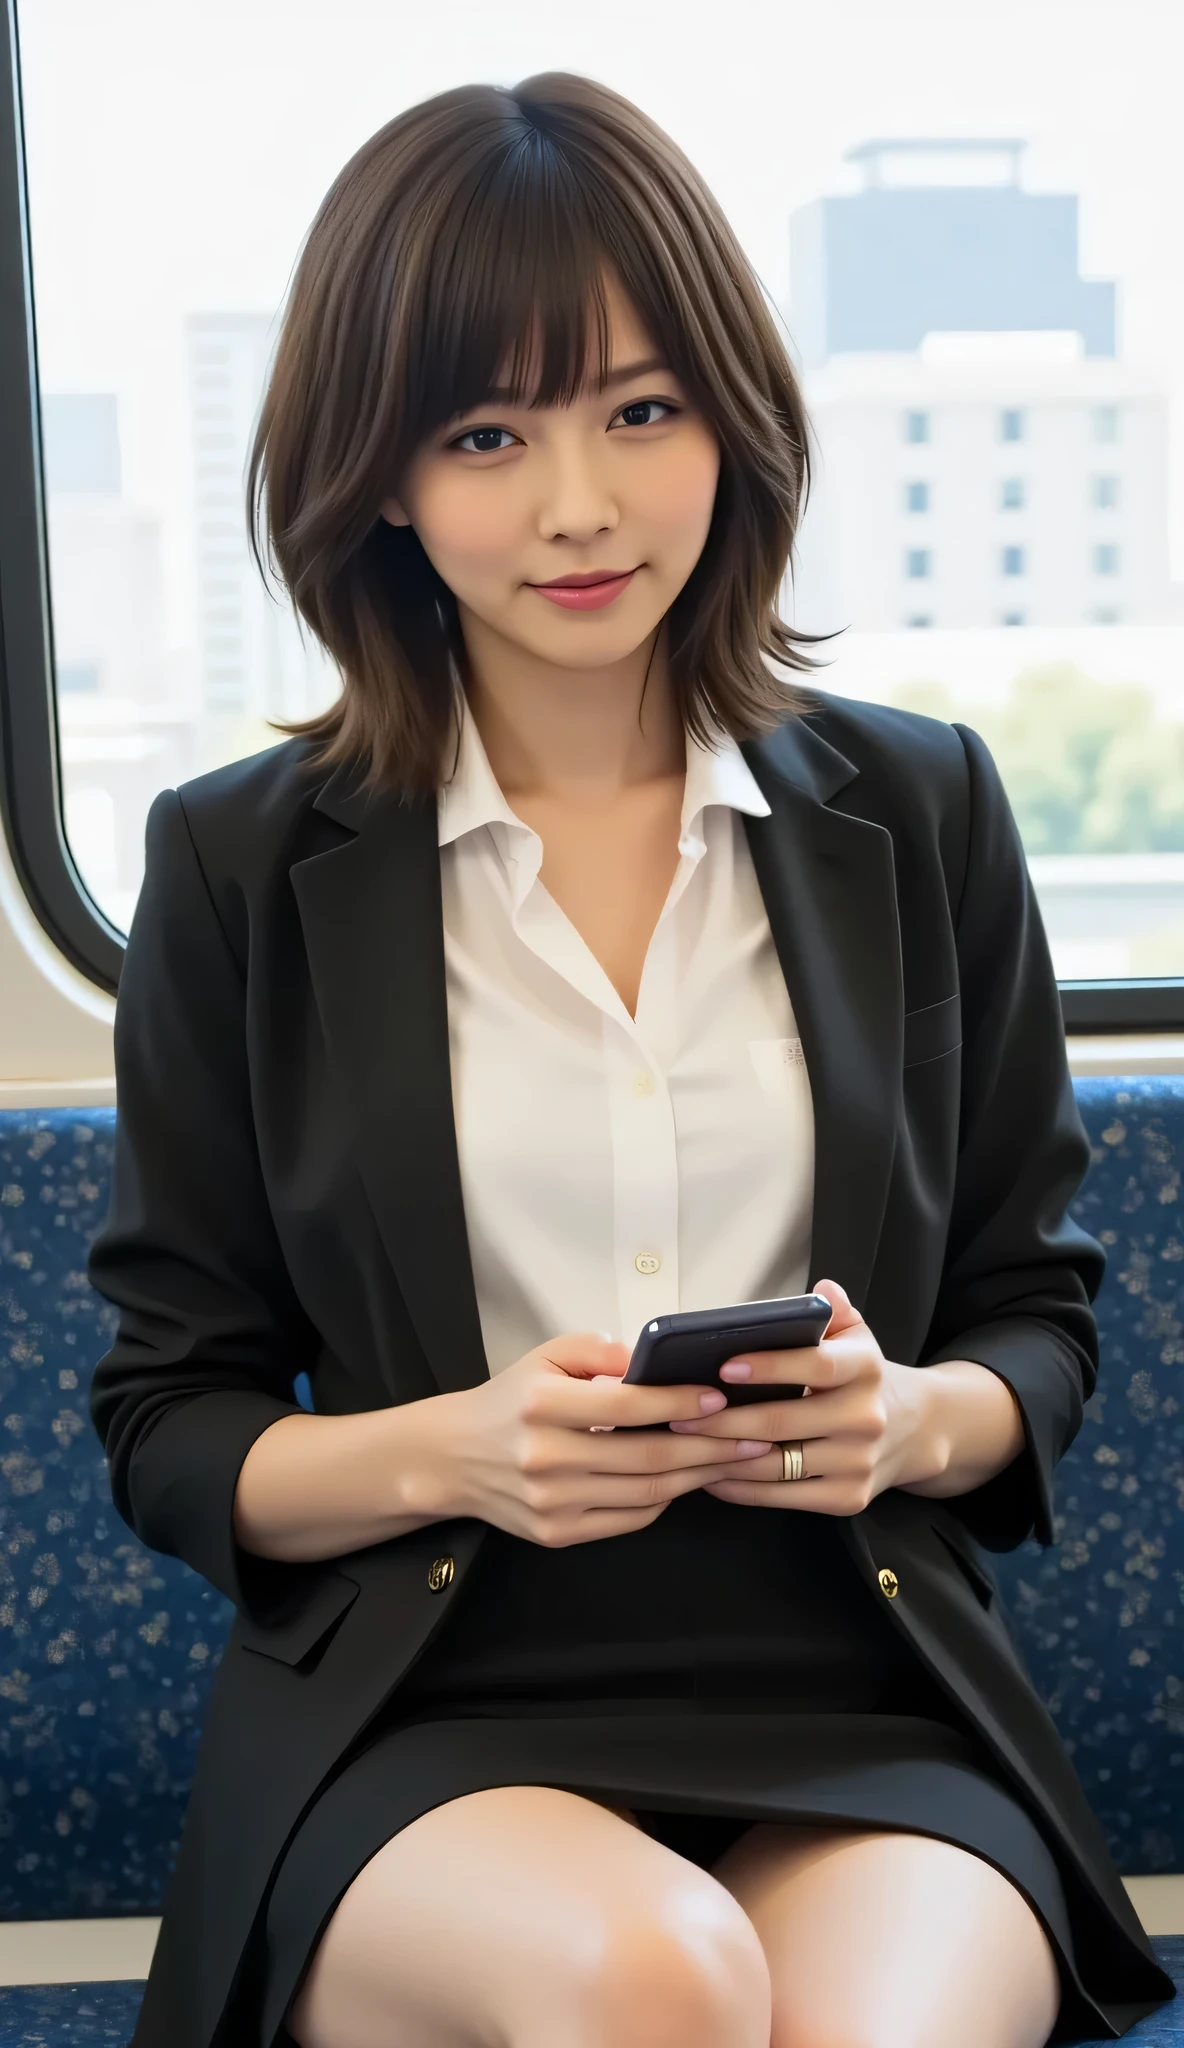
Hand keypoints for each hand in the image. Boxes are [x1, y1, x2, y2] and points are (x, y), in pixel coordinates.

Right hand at [397, 1333, 774, 1546]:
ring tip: (733, 1458)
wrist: (452, 1457)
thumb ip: (599, 1352)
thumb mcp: (545, 1358)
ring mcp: (553, 1501)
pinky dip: (664, 1498)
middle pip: (647, 1455)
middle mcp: (547, 1457)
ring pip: (646, 1491)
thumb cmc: (509, 1402)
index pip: (627, 1405)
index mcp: (543, 1405)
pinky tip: (686, 1479)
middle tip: (750, 1435)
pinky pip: (629, 1518)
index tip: (718, 1397)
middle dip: (709, 1445)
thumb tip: (653, 1361)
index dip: (679, 1402)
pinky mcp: (557, 1533)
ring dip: (697, 1474)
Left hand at [668, 1280, 943, 1515]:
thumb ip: (834, 1312)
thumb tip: (822, 1290)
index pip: (815, 1365)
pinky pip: (783, 1496)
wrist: (913, 1430)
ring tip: (685, 1443)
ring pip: (777, 1464)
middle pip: (783, 1422)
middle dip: (723, 1419)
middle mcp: (867, 1417)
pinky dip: (741, 1488)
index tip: (724, 1365)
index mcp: (865, 1369)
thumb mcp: (855, 1338)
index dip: (770, 1366)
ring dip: (724, 1456)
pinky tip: (711, 1474)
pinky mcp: (849, 1498)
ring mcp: (859, 1462)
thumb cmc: (860, 1378)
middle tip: (678, 1413)